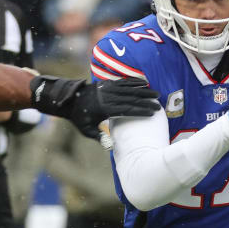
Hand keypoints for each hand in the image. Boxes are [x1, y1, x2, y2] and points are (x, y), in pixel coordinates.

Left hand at [30, 75, 159, 138]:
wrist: (70, 99)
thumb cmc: (80, 117)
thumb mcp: (86, 130)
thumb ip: (98, 137)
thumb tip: (110, 146)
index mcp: (104, 109)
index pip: (126, 110)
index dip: (140, 111)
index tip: (151, 113)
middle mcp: (108, 97)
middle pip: (130, 99)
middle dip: (146, 102)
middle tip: (158, 105)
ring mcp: (108, 88)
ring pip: (129, 89)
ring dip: (144, 91)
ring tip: (156, 94)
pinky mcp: (108, 82)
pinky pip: (123, 81)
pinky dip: (134, 82)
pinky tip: (144, 83)